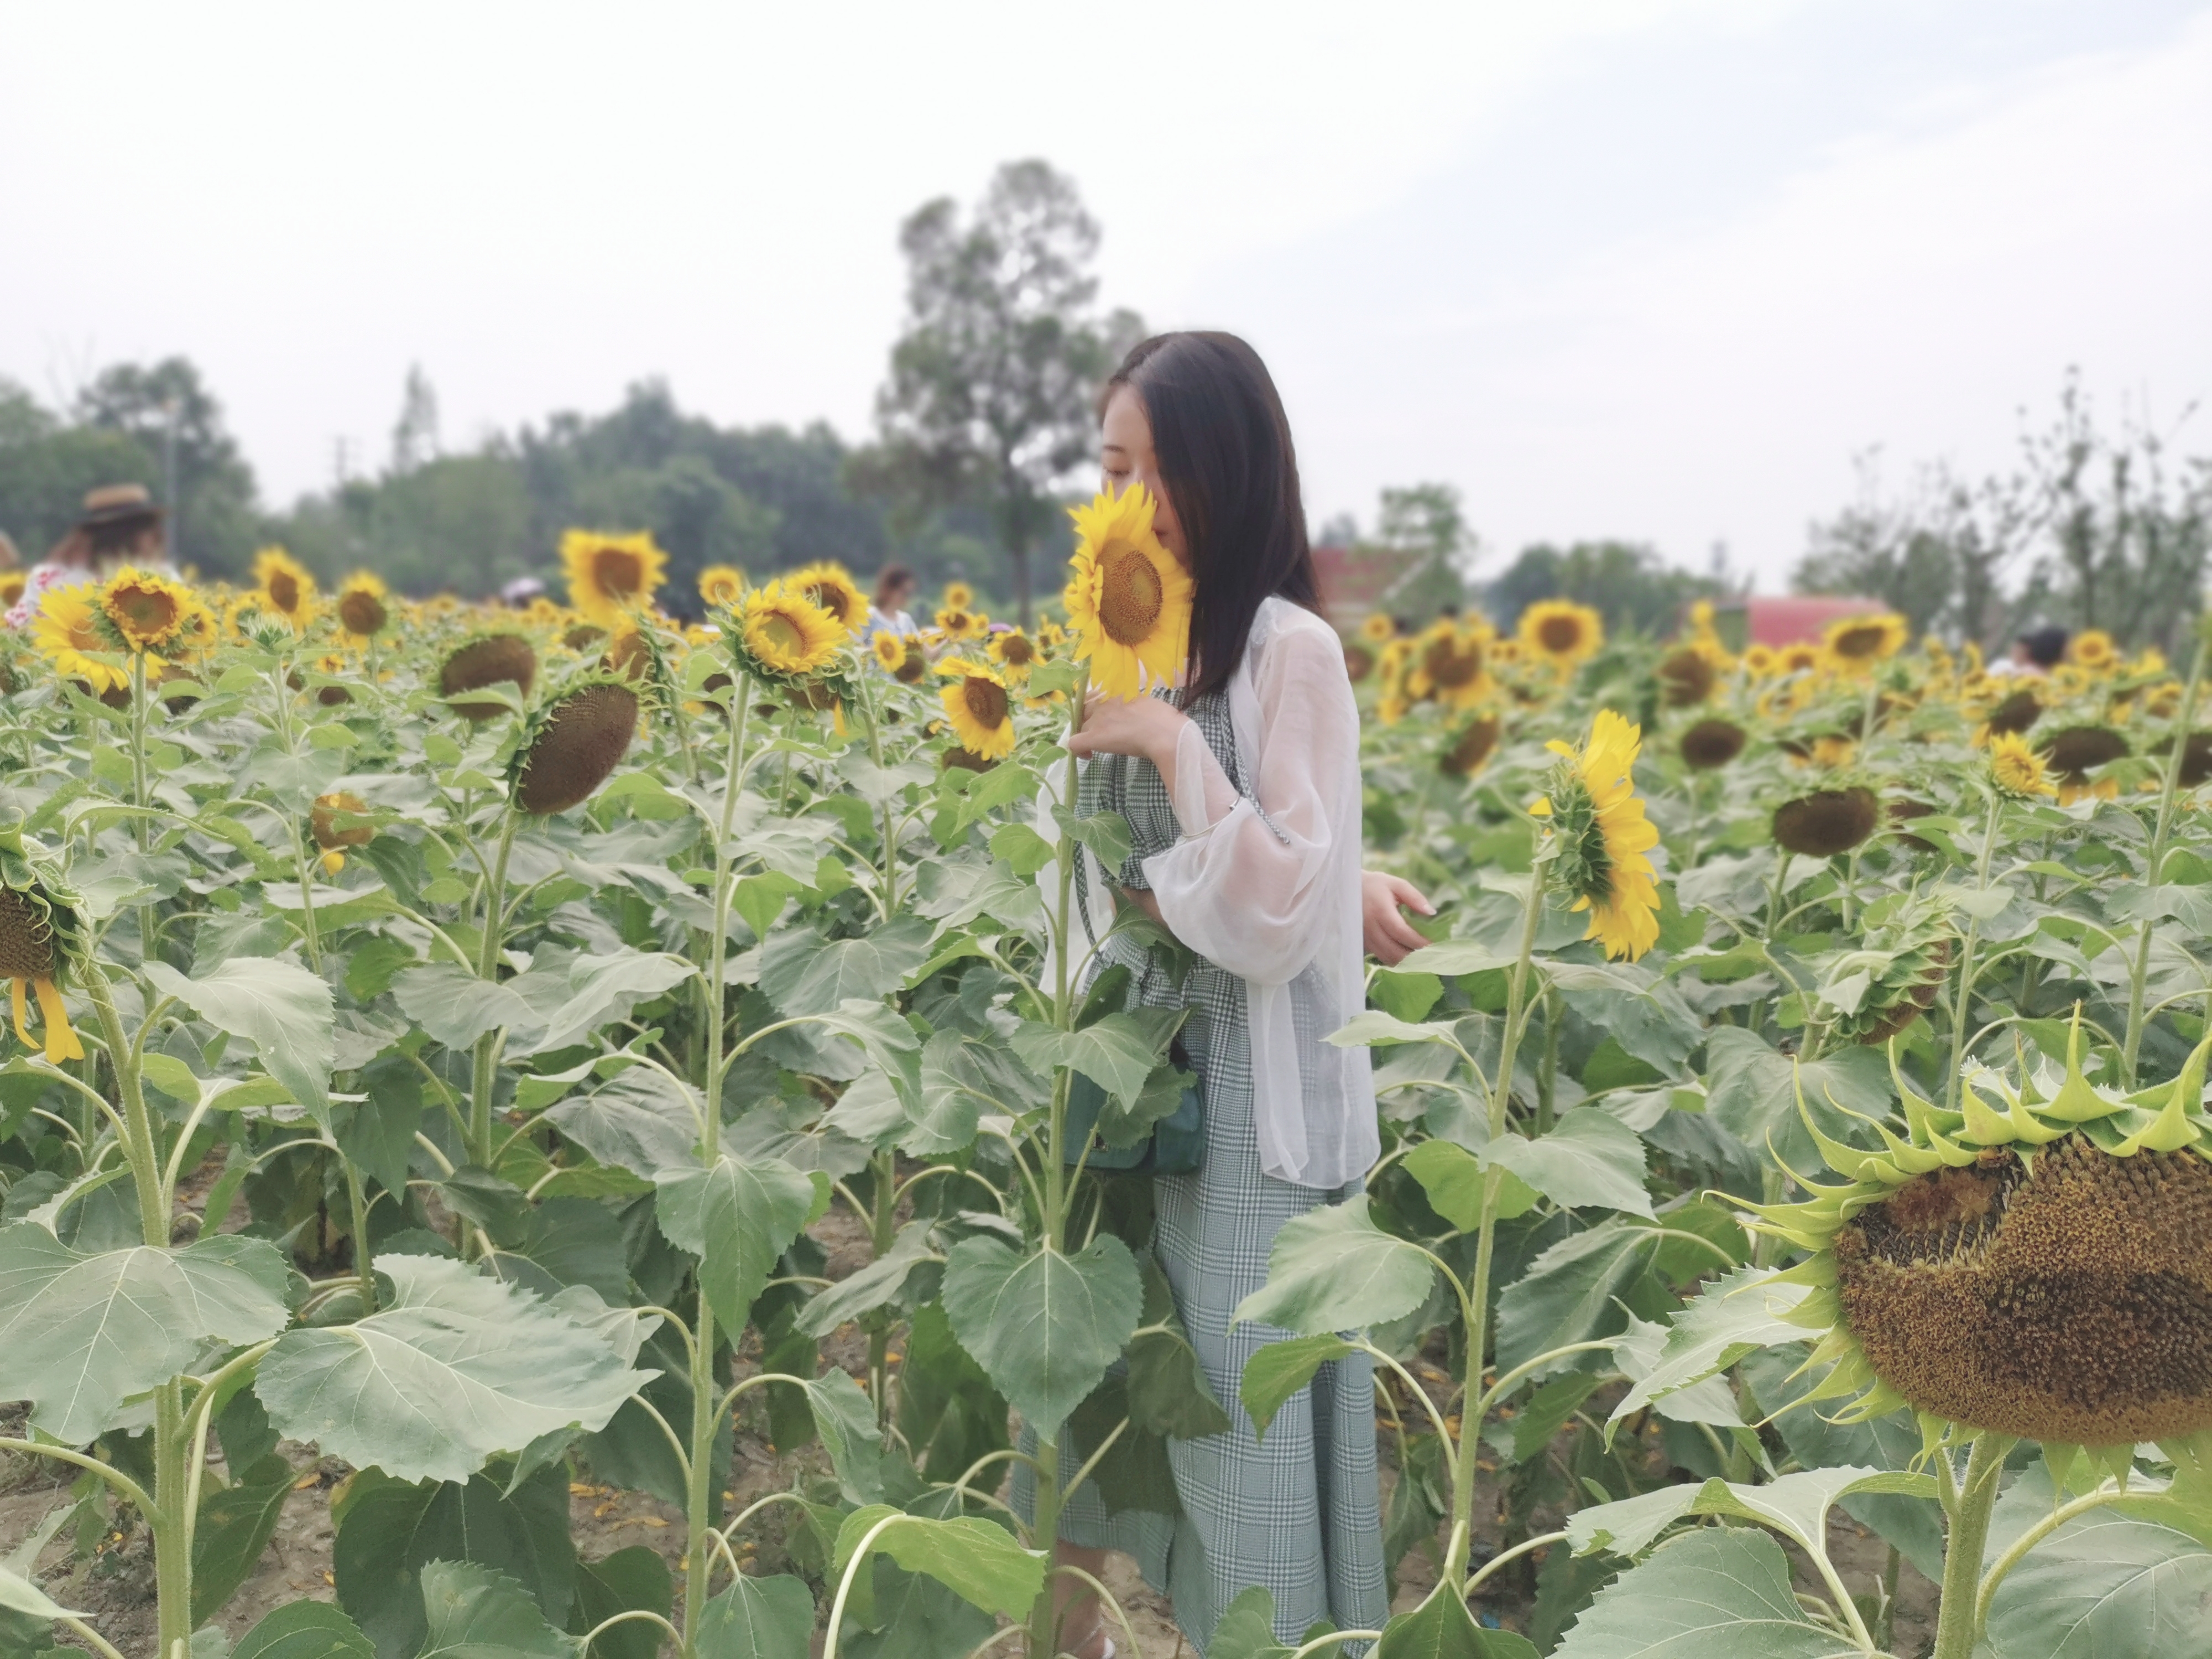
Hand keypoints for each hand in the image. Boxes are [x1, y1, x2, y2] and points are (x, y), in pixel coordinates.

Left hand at [1066, 689, 1187, 772]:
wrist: (1164, 732)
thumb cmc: (1164, 720)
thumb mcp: (1147, 704)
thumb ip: (1134, 705)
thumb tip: (1135, 713)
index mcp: (1116, 693)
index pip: (1095, 696)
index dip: (1096, 708)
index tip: (1105, 719)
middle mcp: (1104, 703)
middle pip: (1084, 710)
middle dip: (1088, 721)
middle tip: (1100, 733)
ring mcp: (1097, 720)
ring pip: (1081, 727)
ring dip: (1088, 736)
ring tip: (1098, 747)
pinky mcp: (1094, 737)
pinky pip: (1074, 743)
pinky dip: (1079, 751)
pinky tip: (1089, 756)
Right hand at [1363, 870, 1434, 965]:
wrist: (1345, 889)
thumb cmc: (1374, 885)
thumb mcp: (1395, 884)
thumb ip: (1414, 897)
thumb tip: (1431, 912)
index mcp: (1380, 911)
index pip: (1402, 932)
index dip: (1418, 942)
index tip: (1433, 945)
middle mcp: (1370, 927)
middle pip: (1394, 950)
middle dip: (1414, 956)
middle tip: (1429, 954)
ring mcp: (1364, 938)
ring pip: (1387, 958)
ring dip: (1404, 961)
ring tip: (1419, 956)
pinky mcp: (1362, 943)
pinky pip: (1380, 957)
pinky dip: (1394, 959)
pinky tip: (1404, 955)